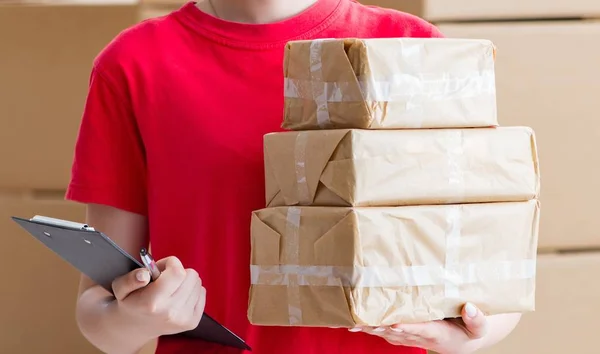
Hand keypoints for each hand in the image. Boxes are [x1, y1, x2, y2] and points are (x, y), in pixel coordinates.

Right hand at [110, 256, 205, 337]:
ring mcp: (183, 319)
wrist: (134, 327)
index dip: (171, 263)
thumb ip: (130, 278)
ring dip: (185, 281)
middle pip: (191, 275)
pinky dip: (191, 291)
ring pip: (197, 283)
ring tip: (170, 288)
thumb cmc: (129, 301)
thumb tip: (144, 274)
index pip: (177, 272)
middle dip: (178, 271)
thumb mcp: (120, 287)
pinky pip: (202, 293)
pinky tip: (178, 296)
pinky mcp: (192, 322)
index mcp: (152, 302)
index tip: (161, 267)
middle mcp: (170, 312)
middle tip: (165, 279)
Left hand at [355, 303, 487, 353]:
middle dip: (379, 325)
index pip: (419, 328)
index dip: (406, 326)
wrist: (464, 343)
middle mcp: (420, 336)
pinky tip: (356, 325)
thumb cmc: (470, 332)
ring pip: (387, 333)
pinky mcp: (405, 335)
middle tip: (362, 319)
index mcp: (438, 333)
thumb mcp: (480, 329)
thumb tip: (470, 308)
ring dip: (371, 328)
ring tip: (353, 322)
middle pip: (397, 331)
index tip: (393, 322)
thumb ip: (477, 320)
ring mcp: (411, 337)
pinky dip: (371, 328)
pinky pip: (385, 332)